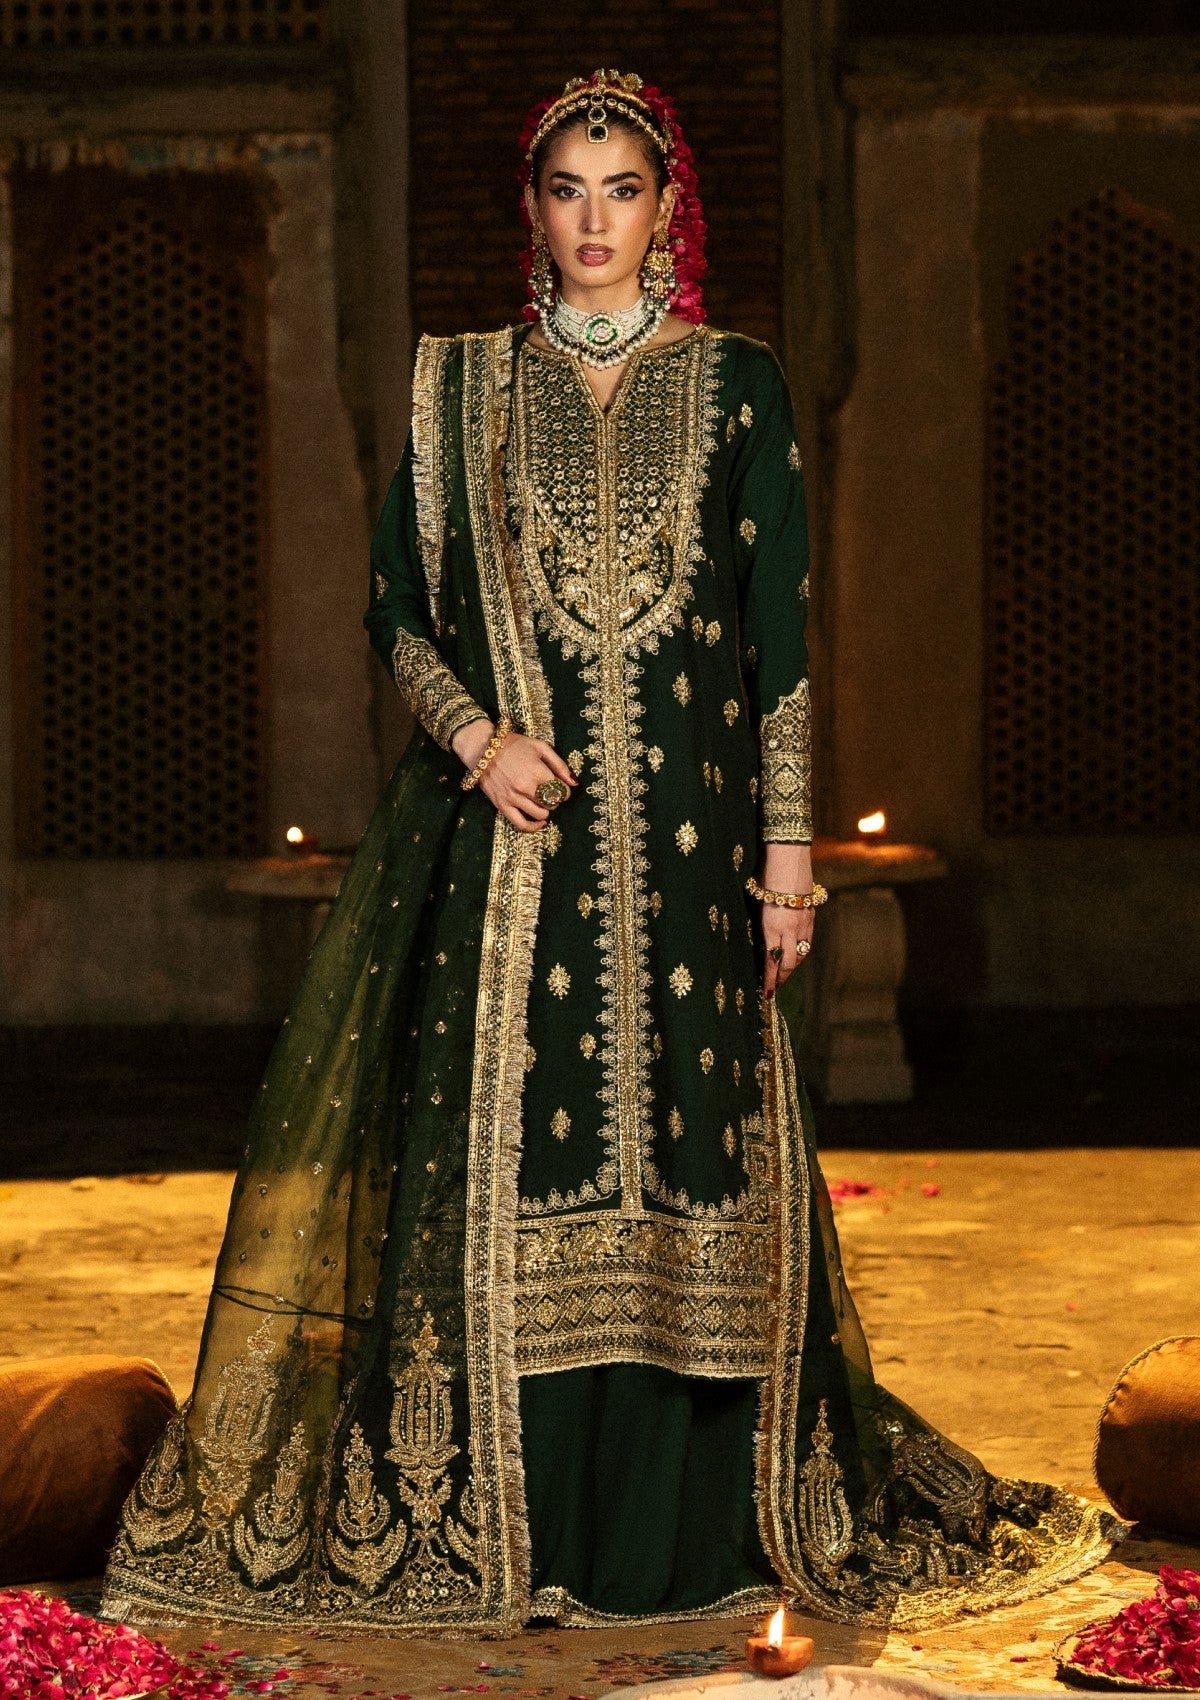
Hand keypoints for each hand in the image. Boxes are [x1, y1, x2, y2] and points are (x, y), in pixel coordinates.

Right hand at [451, 717, 577, 832]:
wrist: (483, 747)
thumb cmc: (513, 744)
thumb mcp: (540, 747)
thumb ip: (559, 765)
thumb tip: (574, 783)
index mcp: (537, 772)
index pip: (561, 791)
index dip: (565, 790)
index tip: (561, 787)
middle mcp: (526, 787)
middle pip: (552, 803)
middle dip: (555, 799)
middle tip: (550, 792)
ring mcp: (513, 798)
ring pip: (540, 814)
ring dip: (546, 809)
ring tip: (542, 802)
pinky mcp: (502, 805)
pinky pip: (521, 824)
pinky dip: (533, 827)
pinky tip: (539, 823)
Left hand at [756, 842, 815, 998]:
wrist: (788, 858)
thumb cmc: (764, 877)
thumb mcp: (755, 903)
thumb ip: (757, 925)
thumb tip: (757, 943)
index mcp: (772, 927)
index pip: (771, 962)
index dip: (769, 980)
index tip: (766, 994)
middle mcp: (790, 928)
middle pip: (789, 963)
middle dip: (781, 978)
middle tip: (774, 988)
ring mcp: (804, 922)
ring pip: (801, 952)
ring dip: (792, 965)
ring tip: (783, 973)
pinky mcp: (811, 914)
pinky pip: (807, 939)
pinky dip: (801, 950)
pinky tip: (795, 952)